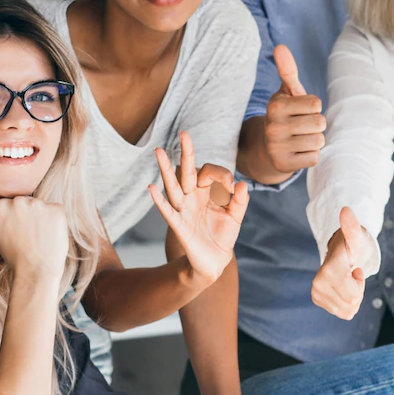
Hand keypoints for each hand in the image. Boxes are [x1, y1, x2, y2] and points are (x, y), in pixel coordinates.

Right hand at [0, 196, 68, 281]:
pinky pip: (56, 210)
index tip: (19, 226)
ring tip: (40, 237)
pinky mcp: (55, 209)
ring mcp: (37, 204)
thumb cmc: (16, 257)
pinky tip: (50, 236)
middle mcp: (17, 201)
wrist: (35, 271)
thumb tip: (5, 204)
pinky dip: (56, 221)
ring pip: (42, 205)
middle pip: (26, 201)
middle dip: (30, 213)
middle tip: (31, 233)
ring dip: (43, 217)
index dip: (17, 214)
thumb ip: (0, 216)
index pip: (10, 200)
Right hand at [148, 131, 248, 284]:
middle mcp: (192, 197)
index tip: (232, 188)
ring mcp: (183, 210)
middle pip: (187, 171)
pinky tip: (151, 188)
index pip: (209, 172)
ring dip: (166, 169)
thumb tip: (242, 184)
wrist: (215, 261)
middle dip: (186, 152)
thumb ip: (240, 201)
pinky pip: (168, 211)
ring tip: (158, 151)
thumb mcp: (235, 216)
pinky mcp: (179, 226)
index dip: (222, 175)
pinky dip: (159, 200)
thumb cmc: (222, 235)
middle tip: (183, 133)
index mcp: (206, 192)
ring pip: (173, 186)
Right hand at [263, 44, 326, 174]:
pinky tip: (297, 152)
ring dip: (315, 141)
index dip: (313, 107)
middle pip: (320, 123)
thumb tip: (280, 47)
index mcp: (275, 105)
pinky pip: (314, 158)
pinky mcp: (283, 164)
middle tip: (302, 127)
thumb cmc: (284, 116)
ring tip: (300, 139)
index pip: (316, 103)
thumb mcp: (286, 93)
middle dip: (316, 125)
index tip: (300, 111)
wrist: (266, 149)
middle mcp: (273, 126)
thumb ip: (287, 71)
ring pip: (318, 141)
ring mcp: (277, 147)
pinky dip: (310, 156)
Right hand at [311, 207, 370, 319]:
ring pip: (347, 311)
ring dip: (353, 297)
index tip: (355, 269)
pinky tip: (342, 286)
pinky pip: (342, 313)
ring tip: (348, 279)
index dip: (360, 284)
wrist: (341, 251)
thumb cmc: (353, 244)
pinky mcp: (317, 298)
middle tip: (352, 274)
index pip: (354, 296)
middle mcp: (318, 283)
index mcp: (329, 270)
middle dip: (358, 292)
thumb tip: (346, 210)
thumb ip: (352, 226)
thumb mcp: (357, 237)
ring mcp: (316, 292)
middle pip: (352, 305)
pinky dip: (346, 302)